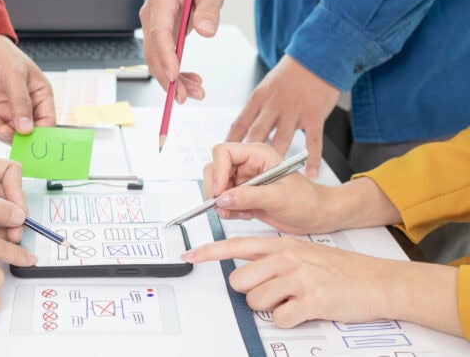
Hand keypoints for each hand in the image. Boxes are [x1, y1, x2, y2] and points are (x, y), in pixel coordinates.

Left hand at [0, 34, 55, 142]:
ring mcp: (11, 110)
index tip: (26, 139)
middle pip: (27, 134)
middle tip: (1, 129)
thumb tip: (27, 129)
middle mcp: (28, 105)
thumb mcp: (13, 76)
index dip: (39, 135)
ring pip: (9, 134)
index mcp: (41, 94)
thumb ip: (21, 103)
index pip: (47, 123)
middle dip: (13, 134)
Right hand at [139, 0, 220, 102]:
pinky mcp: (158, 36)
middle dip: (168, 78)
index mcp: (160, 1)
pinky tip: (191, 82)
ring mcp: (152, 27)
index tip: (174, 76)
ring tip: (196, 92)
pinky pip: (163, 59)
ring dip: (174, 80)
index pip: (159, 33)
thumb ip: (208, 9)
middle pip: (153, 53)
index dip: (165, 57)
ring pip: (157, 60)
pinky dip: (176, 73)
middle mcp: (151, 16)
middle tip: (185, 97)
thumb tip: (206, 32)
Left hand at [181, 237, 461, 335]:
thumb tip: (244, 274)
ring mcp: (298, 278)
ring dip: (271, 309)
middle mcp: (286, 257)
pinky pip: (280, 318)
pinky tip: (305, 311)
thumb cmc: (340, 270)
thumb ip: (272, 259)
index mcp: (281, 245)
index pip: (235, 245)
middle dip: (252, 293)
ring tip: (294, 301)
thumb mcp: (303, 253)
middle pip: (240, 281)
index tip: (188, 256)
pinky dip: (290, 321)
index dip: (208, 252)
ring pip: (256, 302)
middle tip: (276, 294)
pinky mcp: (311, 299)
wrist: (378, 282)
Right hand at [204, 142, 338, 233]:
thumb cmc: (308, 200)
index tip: (220, 191)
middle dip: (215, 188)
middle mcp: (248, 165)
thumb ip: (248, 196)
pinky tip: (245, 214)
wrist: (318, 216)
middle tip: (221, 204)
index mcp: (258, 154)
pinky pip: (224, 201)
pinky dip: (228, 210)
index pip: (224, 152)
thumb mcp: (278, 197)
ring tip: (238, 212)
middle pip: (215, 168)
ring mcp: (245, 181)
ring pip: (217, 187)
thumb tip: (223, 198)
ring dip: (222, 202)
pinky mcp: (244, 196)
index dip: (218, 170)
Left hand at [226, 55, 339, 177]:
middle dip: (247, 157)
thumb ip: (257, 110)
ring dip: (274, 161)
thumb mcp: (267, 87)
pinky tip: (311, 173)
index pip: (239, 124)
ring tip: (269, 181)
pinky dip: (312, 159)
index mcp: (258, 98)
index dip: (230, 144)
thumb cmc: (291, 74)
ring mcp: (294, 111)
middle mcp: (273, 105)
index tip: (223, 160)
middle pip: (256, 135)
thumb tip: (243, 133)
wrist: (318, 57)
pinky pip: (313, 141)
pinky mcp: (315, 115)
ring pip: (281, 140)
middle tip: (241, 175)